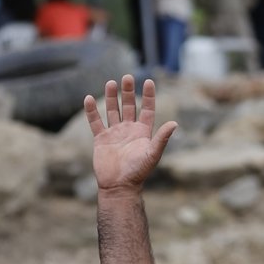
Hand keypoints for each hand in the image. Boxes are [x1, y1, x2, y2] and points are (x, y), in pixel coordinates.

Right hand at [84, 75, 176, 191]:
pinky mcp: (101, 139)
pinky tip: (88, 99)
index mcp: (143, 132)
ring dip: (111, 97)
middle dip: (128, 92)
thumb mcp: (152, 154)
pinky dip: (91, 111)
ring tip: (111, 82)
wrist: (119, 186)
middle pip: (129, 106)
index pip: (147, 109)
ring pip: (112, 111)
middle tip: (127, 77)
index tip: (148, 81)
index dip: (148, 96)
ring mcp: (114, 133)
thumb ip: (162, 138)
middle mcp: (129, 130)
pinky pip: (95, 122)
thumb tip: (175, 123)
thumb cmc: (138, 172)